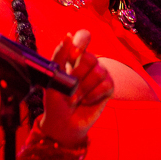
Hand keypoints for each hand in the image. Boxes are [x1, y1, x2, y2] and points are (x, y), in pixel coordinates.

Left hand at [38, 30, 114, 146]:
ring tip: (75, 98)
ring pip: (99, 71)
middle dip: (78, 75)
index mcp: (73, 57)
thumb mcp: (52, 78)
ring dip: (84, 88)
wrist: (63, 124)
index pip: (84, 37)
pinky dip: (94, 95)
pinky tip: (86, 101)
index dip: (82, 42)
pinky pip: (107, 84)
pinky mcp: (108, 88)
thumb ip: (59, 56)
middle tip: (69, 88)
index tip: (74, 54)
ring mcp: (99, 75)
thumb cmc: (55, 101)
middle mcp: (88, 64)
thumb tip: (68, 35)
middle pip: (91, 58)